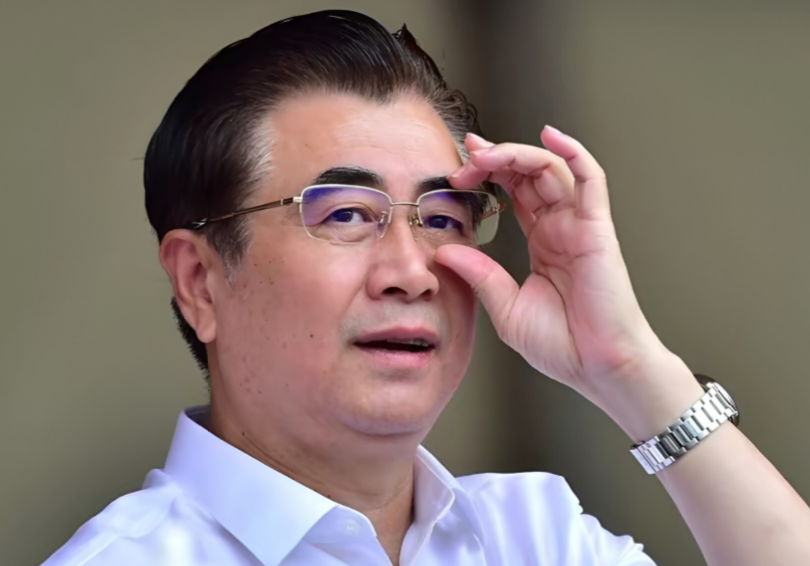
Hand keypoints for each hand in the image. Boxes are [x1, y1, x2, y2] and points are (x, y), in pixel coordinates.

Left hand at [436, 127, 698, 435]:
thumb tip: (443, 249)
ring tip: (485, 153)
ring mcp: (580, 225)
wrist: (599, 368)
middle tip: (464, 161)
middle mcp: (562, 227)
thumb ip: (479, 274)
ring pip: (552, 169)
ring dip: (517, 154)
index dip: (488, 174)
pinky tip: (550, 135)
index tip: (457, 171)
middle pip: (529, 174)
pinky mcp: (597, 229)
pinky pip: (591, 179)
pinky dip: (574, 152)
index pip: (514, 192)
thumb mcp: (506, 307)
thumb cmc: (563, 344)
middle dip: (495, 160)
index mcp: (543, 241)